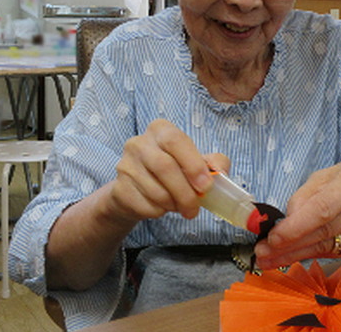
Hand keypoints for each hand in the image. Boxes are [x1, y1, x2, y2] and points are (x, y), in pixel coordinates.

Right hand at [107, 118, 229, 223]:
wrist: (137, 191)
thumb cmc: (171, 172)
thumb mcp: (195, 162)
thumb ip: (213, 163)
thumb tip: (222, 173)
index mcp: (160, 130)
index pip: (176, 141)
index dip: (193, 164)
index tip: (206, 186)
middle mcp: (139, 143)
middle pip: (165, 167)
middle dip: (185, 193)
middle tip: (194, 209)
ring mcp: (125, 165)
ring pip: (156, 191)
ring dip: (174, 204)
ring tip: (178, 205)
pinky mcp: (118, 188)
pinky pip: (145, 205)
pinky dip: (159, 212)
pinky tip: (161, 207)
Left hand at [254, 159, 340, 269]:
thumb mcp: (330, 174)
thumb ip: (306, 195)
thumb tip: (286, 220)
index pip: (324, 209)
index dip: (297, 226)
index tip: (274, 237)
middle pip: (324, 232)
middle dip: (289, 245)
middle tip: (262, 252)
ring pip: (326, 248)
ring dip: (294, 255)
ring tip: (269, 258)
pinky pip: (334, 254)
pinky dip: (311, 255)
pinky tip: (293, 255)